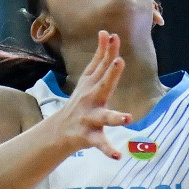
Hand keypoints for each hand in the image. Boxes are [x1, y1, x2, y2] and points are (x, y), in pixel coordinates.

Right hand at [44, 31, 131, 158]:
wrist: (60, 131)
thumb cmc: (81, 102)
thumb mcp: (88, 78)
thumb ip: (100, 57)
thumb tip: (106, 33)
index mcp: (92, 85)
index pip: (101, 66)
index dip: (107, 51)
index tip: (113, 36)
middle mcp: (90, 99)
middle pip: (102, 85)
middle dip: (111, 74)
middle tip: (119, 61)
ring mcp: (89, 118)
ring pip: (104, 117)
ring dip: (115, 117)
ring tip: (127, 118)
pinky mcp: (89, 136)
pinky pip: (100, 144)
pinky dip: (107, 150)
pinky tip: (117, 156)